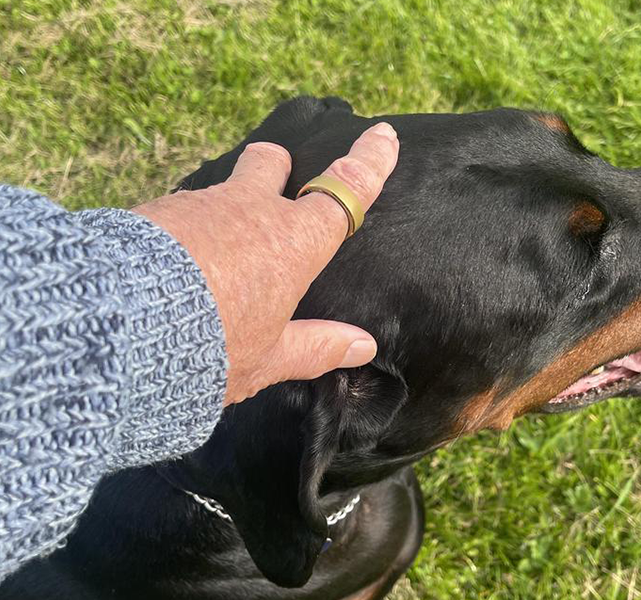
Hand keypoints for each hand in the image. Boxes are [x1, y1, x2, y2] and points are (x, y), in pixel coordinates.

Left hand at [135, 122, 399, 404]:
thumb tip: (363, 347)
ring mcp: (200, 205)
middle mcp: (250, 210)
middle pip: (270, 163)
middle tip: (275, 177)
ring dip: (222, 209)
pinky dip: (182, 229)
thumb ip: (317, 346)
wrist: (117, 327)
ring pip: (218, 190)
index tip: (383, 133)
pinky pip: (177, 211)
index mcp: (293, 243)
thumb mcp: (268, 357)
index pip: (346, 190)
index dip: (369, 161)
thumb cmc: (210, 345)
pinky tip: (167, 263)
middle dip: (275, 166)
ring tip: (206, 254)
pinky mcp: (153, 211)